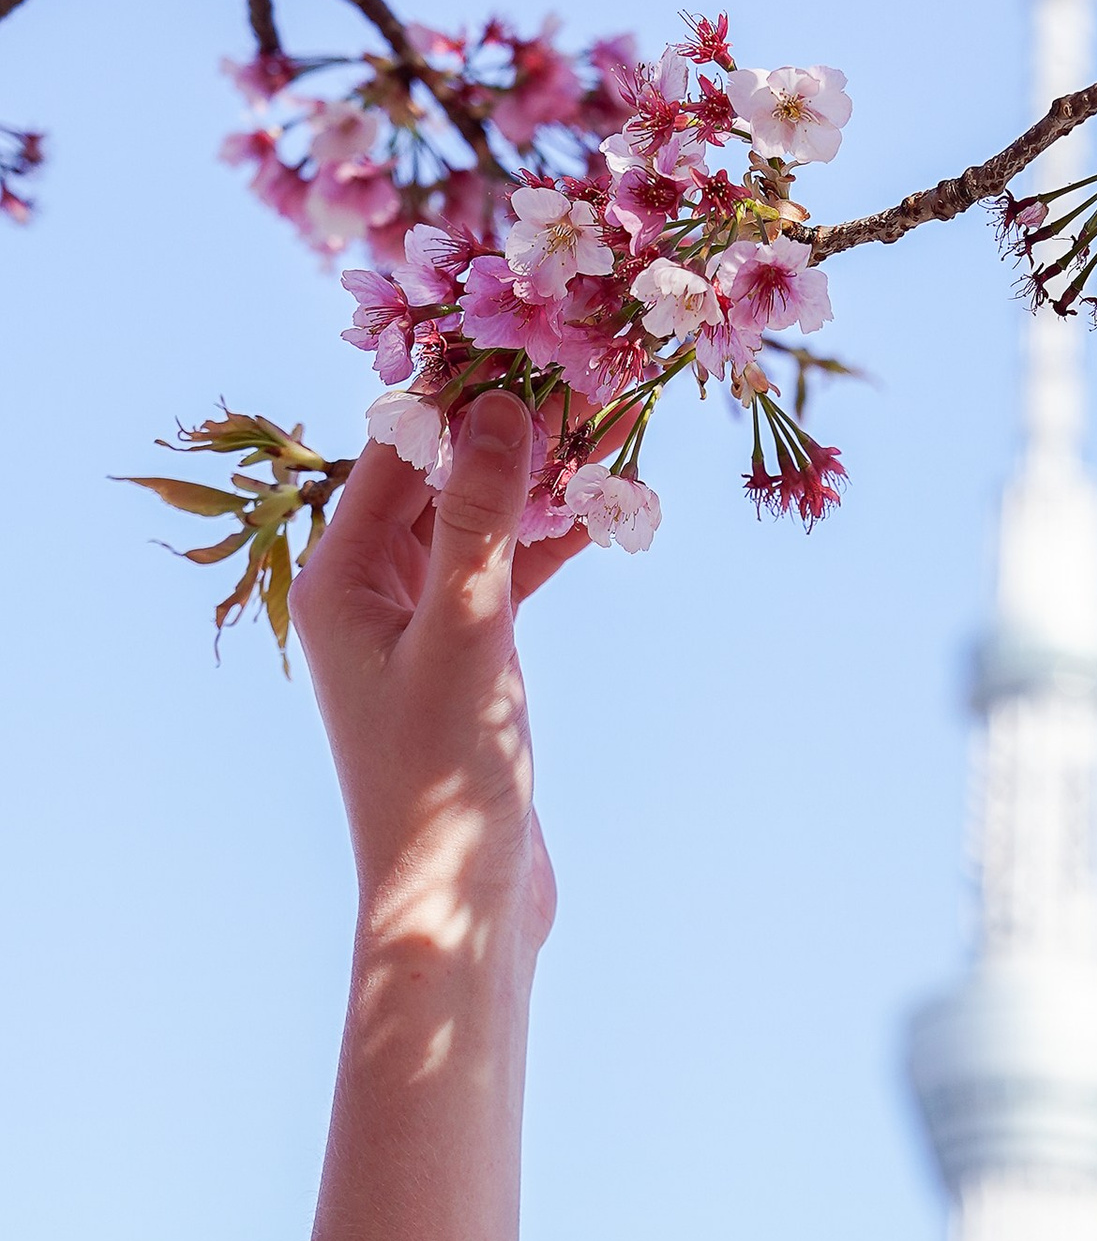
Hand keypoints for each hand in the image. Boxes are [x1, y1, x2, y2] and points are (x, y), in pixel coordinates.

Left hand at [290, 395, 584, 944]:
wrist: (461, 905)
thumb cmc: (443, 780)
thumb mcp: (468, 636)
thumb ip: (481, 521)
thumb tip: (495, 408)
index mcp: (339, 577)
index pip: (397, 450)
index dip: (463, 391)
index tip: (532, 335)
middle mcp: (369, 591)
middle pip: (444, 478)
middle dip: (513, 427)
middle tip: (589, 368)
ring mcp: (422, 625)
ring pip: (486, 524)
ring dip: (543, 481)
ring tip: (613, 422)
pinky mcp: (471, 661)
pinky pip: (510, 576)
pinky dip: (552, 544)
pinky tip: (608, 509)